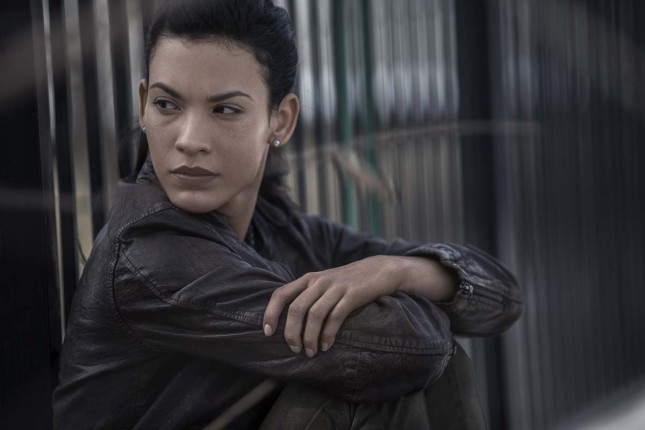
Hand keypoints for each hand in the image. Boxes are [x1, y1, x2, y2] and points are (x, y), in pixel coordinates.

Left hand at [262, 255, 457, 356]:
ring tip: (311, 352)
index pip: (281, 294)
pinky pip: (335, 317)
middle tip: (294, 349)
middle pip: (296, 308)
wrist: (379, 270)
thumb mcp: (324, 283)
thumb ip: (307, 295)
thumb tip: (288, 321)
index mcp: (308, 279)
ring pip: (315, 315)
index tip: (267, 332)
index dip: (271, 313)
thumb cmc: (348, 281)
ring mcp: (336, 287)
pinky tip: (327, 346)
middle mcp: (319, 281)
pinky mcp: (353, 295)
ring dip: (309, 337)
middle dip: (292, 333)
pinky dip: (329, 334)